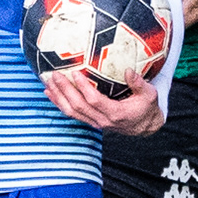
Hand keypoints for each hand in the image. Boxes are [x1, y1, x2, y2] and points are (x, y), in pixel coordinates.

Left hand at [46, 61, 166, 134]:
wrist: (144, 126)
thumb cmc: (147, 107)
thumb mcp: (150, 94)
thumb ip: (139, 83)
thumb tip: (128, 70)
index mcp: (115, 113)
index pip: (94, 100)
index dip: (82, 87)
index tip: (75, 72)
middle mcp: (102, 120)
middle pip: (78, 106)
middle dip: (64, 90)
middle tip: (55, 75)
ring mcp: (95, 123)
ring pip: (71, 112)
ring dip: (58, 97)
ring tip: (48, 83)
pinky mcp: (90, 122)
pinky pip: (72, 113)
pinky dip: (59, 103)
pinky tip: (51, 93)